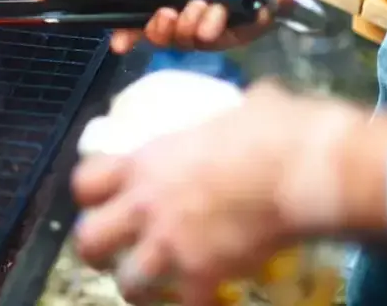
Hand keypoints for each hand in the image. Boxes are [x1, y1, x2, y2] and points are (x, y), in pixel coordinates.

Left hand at [72, 81, 366, 305]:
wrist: (301, 168)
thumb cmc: (272, 129)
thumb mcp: (238, 108)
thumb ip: (231, 116)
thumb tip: (260, 101)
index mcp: (145, 162)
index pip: (85, 182)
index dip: (89, 196)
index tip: (102, 202)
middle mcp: (146, 204)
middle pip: (88, 239)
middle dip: (95, 251)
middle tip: (113, 255)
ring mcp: (170, 242)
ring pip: (127, 281)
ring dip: (138, 288)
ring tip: (155, 289)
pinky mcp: (203, 273)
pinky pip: (187, 305)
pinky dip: (196, 305)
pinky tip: (210, 301)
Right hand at [91, 0, 282, 53]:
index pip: (132, 14)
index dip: (123, 30)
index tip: (119, 43)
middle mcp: (177, 8)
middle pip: (152, 35)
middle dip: (157, 27)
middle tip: (167, 13)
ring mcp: (201, 24)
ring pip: (178, 42)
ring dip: (189, 22)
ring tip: (206, 4)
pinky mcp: (224, 37)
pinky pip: (205, 43)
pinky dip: (212, 26)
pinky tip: (223, 12)